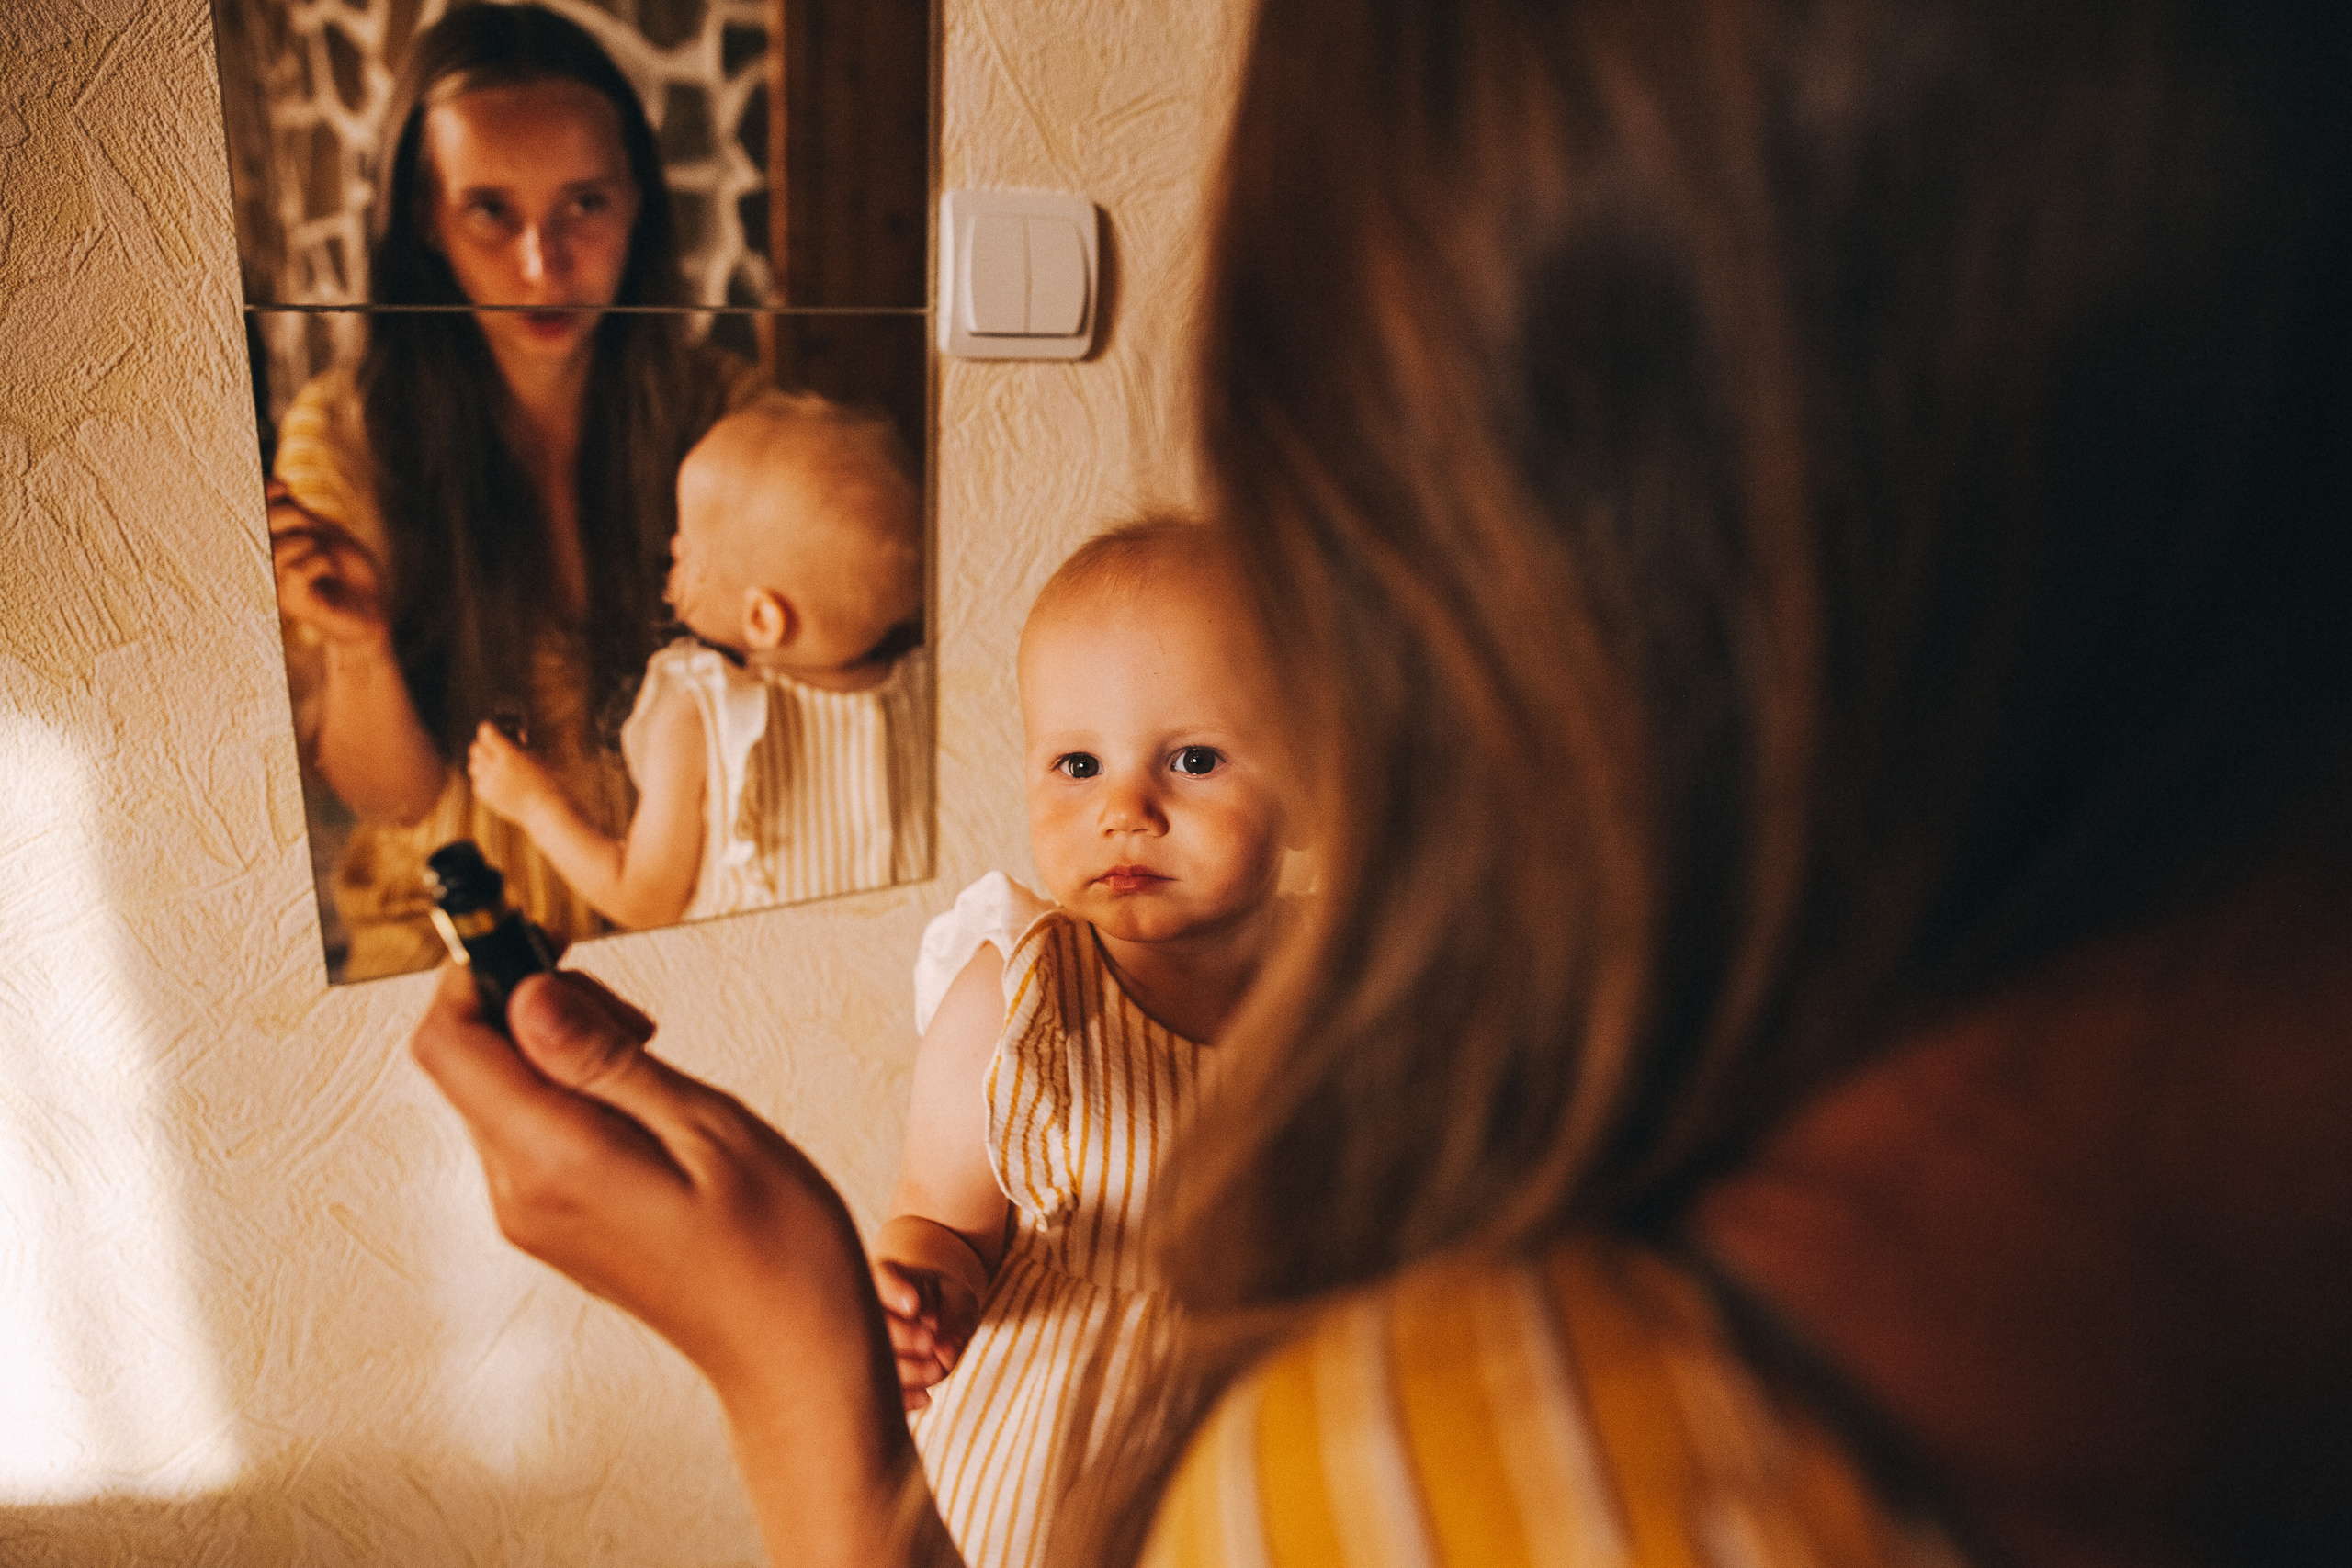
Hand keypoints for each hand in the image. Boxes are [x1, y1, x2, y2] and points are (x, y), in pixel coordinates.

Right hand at [269, 483, 386, 647]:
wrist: (369, 600)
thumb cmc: (341, 563)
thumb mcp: (315, 528)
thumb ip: (290, 510)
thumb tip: (274, 485)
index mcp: (258, 545)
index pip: (242, 516)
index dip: (259, 496)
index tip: (286, 488)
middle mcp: (256, 566)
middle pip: (256, 529)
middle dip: (291, 518)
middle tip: (313, 530)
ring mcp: (270, 586)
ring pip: (276, 550)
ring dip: (309, 543)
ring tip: (321, 554)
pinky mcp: (289, 602)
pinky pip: (296, 571)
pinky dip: (321, 562)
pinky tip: (328, 571)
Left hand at [409, 968, 938, 1563]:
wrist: (793, 1354)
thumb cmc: (778, 1246)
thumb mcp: (708, 1127)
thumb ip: (605, 1060)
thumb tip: (525, 993)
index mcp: (553, 1163)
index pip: (449, 1042)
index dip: (480, 971)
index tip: (544, 937)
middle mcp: (520, 1193)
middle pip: (470, 1060)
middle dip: (532, 1004)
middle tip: (633, 1012)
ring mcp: (532, 1214)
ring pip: (501, 1090)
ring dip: (558, 1046)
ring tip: (652, 1054)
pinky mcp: (555, 1223)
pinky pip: (530, 1130)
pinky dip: (571, 1090)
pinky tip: (644, 1100)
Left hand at [469, 721, 559, 823]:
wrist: (545, 809)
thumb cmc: (548, 780)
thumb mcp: (540, 754)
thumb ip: (523, 741)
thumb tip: (514, 732)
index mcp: (509, 755)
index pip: (486, 733)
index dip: (490, 728)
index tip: (495, 729)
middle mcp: (494, 769)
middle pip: (475, 747)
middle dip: (485, 744)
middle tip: (496, 746)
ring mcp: (488, 783)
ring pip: (472, 764)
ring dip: (482, 761)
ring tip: (496, 763)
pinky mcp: (485, 796)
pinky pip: (476, 780)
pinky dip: (484, 777)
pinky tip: (498, 779)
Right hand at [873, 1259, 981, 1411]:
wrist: (937, 1325)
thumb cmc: (947, 1304)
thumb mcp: (960, 1300)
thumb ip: (956, 1318)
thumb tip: (942, 1352)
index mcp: (886, 1279)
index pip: (880, 1275)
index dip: (892, 1291)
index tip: (914, 1305)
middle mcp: (865, 1309)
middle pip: (867, 1320)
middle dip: (900, 1337)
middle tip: (929, 1344)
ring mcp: (861, 1344)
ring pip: (867, 1359)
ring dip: (903, 1371)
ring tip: (935, 1369)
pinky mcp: (867, 1378)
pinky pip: (873, 1394)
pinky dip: (901, 1399)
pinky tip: (924, 1397)